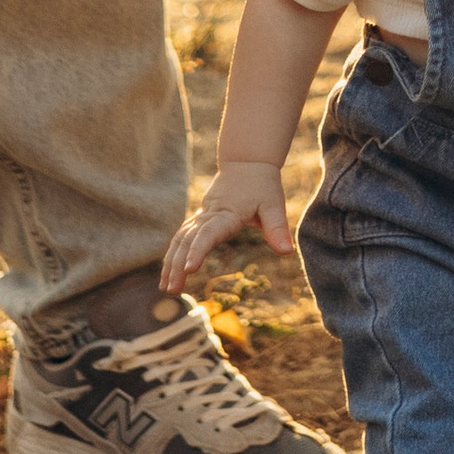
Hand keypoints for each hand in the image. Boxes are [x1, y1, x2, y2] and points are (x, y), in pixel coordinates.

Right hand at [163, 159, 291, 289]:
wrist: (247, 162)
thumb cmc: (262, 184)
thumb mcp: (274, 204)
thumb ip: (277, 228)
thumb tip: (287, 252)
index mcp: (227, 214)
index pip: (208, 234)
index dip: (197, 251)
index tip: (189, 269)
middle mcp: (209, 215)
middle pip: (187, 240)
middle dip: (177, 265)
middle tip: (172, 291)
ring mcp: (202, 216)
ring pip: (180, 239)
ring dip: (170, 263)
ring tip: (167, 288)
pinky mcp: (200, 218)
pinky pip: (182, 236)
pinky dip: (173, 253)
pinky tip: (169, 271)